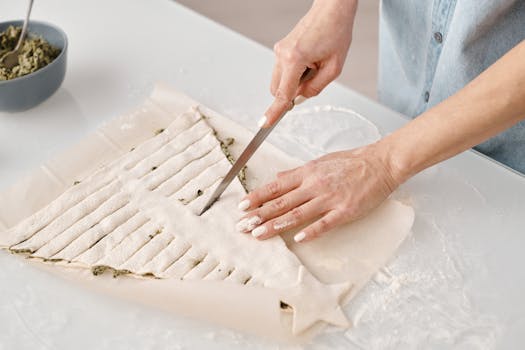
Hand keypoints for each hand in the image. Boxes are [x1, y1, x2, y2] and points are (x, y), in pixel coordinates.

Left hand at [236, 144, 399, 242]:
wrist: (380, 163)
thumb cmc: (351, 162)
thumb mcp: (320, 161)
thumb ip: (297, 172)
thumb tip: (278, 176)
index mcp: (307, 173)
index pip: (276, 186)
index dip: (257, 197)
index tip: (241, 206)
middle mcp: (314, 185)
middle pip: (281, 203)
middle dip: (258, 215)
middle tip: (242, 226)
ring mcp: (329, 199)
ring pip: (297, 214)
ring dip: (275, 225)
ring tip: (258, 234)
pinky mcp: (345, 211)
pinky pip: (325, 223)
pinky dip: (311, 231)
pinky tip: (298, 239)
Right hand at [261, 0, 356, 126]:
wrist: (331, 10)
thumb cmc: (336, 32)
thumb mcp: (334, 68)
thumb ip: (315, 88)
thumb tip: (300, 98)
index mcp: (295, 59)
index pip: (283, 94)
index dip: (274, 111)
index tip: (265, 123)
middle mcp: (282, 54)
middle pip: (278, 89)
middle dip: (292, 92)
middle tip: (314, 78)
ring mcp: (279, 51)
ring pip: (280, 80)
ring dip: (294, 80)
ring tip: (314, 63)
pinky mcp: (281, 48)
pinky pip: (282, 70)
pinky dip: (294, 72)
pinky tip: (309, 59)